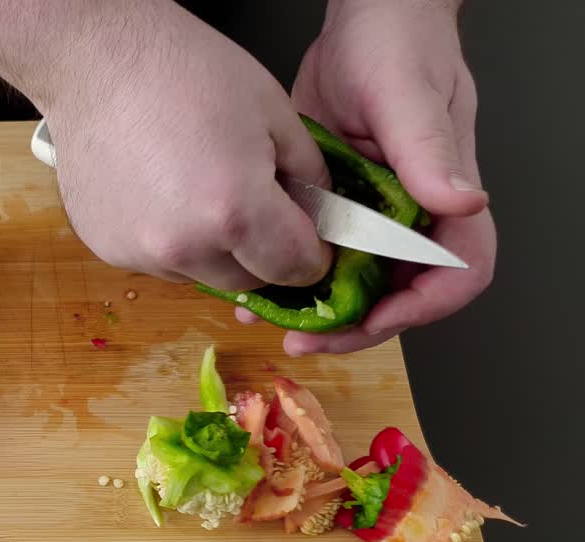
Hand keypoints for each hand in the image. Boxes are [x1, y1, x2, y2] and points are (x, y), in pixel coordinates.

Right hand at [39, 1, 335, 290]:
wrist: (98, 63)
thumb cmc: (183, 72)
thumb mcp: (273, 112)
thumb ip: (308, 174)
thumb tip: (318, 211)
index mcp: (235, 211)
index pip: (295, 268)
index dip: (311, 253)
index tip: (307, 236)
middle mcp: (184, 245)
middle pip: (246, 281)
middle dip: (262, 253)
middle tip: (254, 204)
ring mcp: (139, 251)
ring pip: (199, 272)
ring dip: (212, 248)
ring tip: (198, 188)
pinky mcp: (108, 248)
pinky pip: (157, 260)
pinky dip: (170, 238)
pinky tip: (160, 190)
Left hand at [261, 0, 494, 354]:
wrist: (363, 22)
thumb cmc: (398, 44)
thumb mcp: (407, 95)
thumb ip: (430, 150)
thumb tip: (463, 201)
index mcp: (448, 198)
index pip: (458, 274)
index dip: (419, 307)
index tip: (371, 319)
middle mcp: (414, 216)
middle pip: (399, 296)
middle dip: (354, 326)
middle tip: (303, 337)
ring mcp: (373, 217)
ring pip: (353, 285)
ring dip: (314, 310)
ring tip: (267, 317)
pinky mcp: (335, 209)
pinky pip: (318, 256)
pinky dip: (288, 276)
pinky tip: (252, 287)